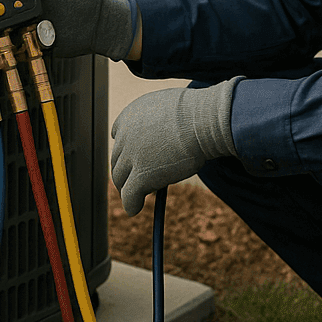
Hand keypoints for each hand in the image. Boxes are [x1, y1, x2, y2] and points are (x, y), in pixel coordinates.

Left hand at [110, 79, 238, 215]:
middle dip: (127, 171)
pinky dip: (131, 204)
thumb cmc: (198, 115)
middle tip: (139, 182)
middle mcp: (125, 135)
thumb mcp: (171, 112)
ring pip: (120, 179)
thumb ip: (159, 125)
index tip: (136, 158)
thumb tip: (165, 146)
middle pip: (118, 160)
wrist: (203, 121)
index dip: (128, 150)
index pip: (119, 136)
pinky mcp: (140, 177)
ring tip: (139, 196)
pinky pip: (129, 197)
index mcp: (130, 115)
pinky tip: (135, 209)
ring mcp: (131, 156)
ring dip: (128, 188)